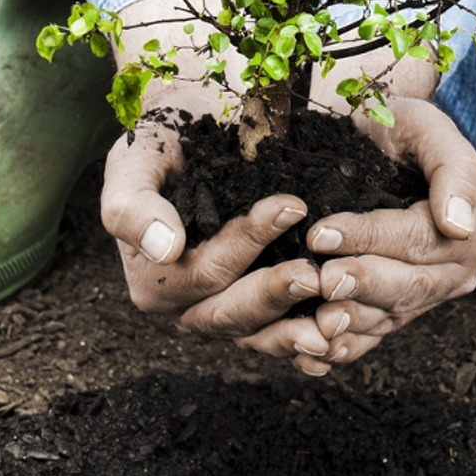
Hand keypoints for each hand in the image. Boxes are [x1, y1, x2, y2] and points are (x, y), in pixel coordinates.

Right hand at [98, 0, 335, 375]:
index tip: (290, 206)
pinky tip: (342, 339)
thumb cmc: (158, 144)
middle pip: (232, 313)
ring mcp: (221, 312)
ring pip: (259, 334)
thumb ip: (133, 206)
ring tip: (339, 319)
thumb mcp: (133, 163)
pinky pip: (279, 335)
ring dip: (298, 331)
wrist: (186, 134)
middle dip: (275, 294)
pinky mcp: (253, 309)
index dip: (246, 244)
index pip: (204, 271)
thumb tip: (165, 248)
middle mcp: (185, 307)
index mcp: (153, 282)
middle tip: (316, 273)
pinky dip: (307, 342)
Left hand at [304, 90, 475, 366]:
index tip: (323, 232)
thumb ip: (454, 169)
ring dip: (353, 322)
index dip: (370, 237)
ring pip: (391, 316)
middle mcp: (458, 269)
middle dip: (362, 284)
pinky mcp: (399, 311)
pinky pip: (375, 336)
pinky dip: (347, 346)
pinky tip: (316, 351)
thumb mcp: (428, 127)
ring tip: (317, 320)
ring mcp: (429, 295)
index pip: (419, 239)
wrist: (379, 144)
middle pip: (409, 286)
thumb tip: (460, 224)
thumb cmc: (402, 128)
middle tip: (321, 280)